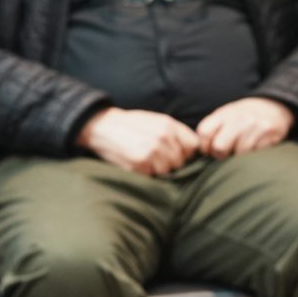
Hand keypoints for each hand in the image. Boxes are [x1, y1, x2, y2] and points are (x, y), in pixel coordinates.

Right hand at [80, 107, 199, 175]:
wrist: (102, 127)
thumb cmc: (131, 125)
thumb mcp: (156, 120)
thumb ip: (176, 132)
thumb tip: (195, 150)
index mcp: (168, 125)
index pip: (193, 146)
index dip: (187, 152)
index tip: (177, 152)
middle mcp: (162, 137)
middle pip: (180, 161)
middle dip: (171, 162)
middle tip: (154, 156)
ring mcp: (151, 151)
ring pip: (167, 170)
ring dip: (158, 169)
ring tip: (145, 159)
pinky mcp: (139, 164)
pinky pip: (152, 175)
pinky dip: (145, 173)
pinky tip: (136, 163)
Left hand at [196, 97, 294, 157]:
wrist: (274, 106)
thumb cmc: (244, 116)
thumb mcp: (227, 115)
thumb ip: (213, 129)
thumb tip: (201, 151)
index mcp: (224, 114)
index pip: (204, 132)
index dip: (204, 146)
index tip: (209, 150)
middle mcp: (239, 118)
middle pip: (219, 147)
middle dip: (221, 155)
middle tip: (226, 153)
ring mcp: (254, 126)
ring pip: (239, 153)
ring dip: (240, 156)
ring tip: (243, 149)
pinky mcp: (268, 134)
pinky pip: (256, 154)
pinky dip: (254, 154)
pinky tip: (255, 147)